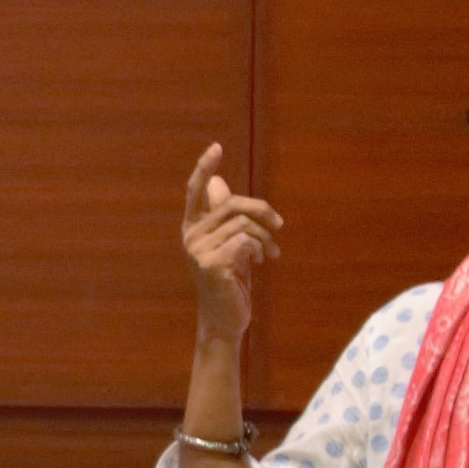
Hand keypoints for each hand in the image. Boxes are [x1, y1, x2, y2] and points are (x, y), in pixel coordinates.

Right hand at [183, 143, 283, 344]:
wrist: (225, 320)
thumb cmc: (228, 282)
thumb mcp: (229, 244)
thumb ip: (224, 216)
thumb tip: (219, 183)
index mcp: (193, 228)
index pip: (195, 191)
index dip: (205, 167)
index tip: (217, 147)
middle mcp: (190, 236)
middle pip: (231, 204)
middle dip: (261, 210)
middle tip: (278, 224)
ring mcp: (198, 251)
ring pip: (243, 223)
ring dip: (265, 237)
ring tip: (270, 252)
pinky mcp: (212, 264)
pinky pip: (245, 241)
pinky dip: (260, 249)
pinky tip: (261, 262)